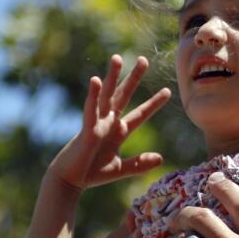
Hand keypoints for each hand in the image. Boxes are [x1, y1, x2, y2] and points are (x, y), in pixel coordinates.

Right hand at [50, 55, 170, 191]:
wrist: (71, 179)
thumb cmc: (92, 172)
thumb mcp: (120, 168)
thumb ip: (139, 163)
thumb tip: (160, 158)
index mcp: (118, 131)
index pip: (140, 114)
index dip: (153, 103)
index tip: (167, 91)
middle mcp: (108, 122)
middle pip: (124, 96)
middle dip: (134, 78)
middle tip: (144, 60)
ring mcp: (97, 123)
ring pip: (106, 96)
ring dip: (112, 77)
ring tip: (117, 58)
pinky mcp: (86, 129)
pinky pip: (90, 109)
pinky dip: (93, 95)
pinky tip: (96, 80)